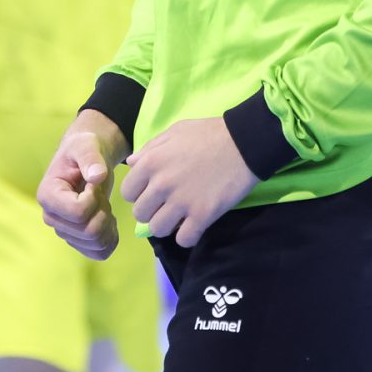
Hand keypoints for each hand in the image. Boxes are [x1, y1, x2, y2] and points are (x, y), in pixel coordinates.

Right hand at [37, 110, 126, 260]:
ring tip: (104, 204)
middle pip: (88, 232)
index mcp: (48, 195)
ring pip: (96, 244)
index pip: (78, 213)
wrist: (85, 160)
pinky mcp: (77, 240)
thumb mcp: (87, 145)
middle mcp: (51, 217)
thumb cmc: (83, 150)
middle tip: (101, 194)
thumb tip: (97, 176)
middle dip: (103, 212)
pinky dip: (111, 238)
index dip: (94, 199)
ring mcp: (63, 231)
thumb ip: (91, 158)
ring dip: (108, 224)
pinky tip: (108, 219)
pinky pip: (99, 253)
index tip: (94, 183)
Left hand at [119, 117, 258, 248]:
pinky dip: (187, 236)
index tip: (151, 192)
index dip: (138, 193)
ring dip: (167, 226)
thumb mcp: (175, 132)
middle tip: (165, 205)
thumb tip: (131, 163)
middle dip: (151, 211)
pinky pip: (184, 240)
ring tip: (179, 217)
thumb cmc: (208, 133)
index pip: (127, 192)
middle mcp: (161, 184)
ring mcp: (181, 202)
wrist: (244, 142)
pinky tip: (194, 225)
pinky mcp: (202, 215)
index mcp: (151, 162)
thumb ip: (150, 148)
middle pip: (140, 214)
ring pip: (158, 230)